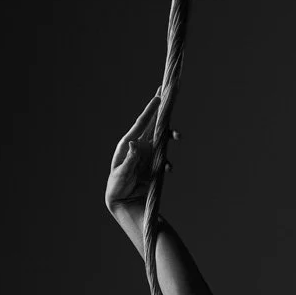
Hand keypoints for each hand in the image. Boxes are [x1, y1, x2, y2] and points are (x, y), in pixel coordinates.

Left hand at [105, 90, 179, 212]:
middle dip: (162, 111)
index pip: (141, 123)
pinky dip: (167, 162)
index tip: (159, 97)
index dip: (150, 110)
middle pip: (153, 124)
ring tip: (178, 136)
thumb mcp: (121, 174)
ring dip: (169, 137)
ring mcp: (147, 154)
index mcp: (128, 144)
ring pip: (161, 140)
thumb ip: (129, 160)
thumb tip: (134, 143)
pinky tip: (169, 168)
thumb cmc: (117, 186)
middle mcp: (139, 145)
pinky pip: (163, 159)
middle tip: (170, 94)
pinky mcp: (153, 164)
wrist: (122, 200)